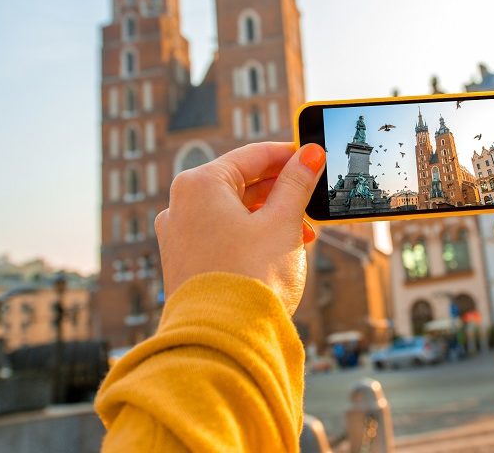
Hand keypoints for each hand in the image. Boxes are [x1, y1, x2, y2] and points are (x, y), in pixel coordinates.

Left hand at [153, 142, 324, 313]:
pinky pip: (223, 234)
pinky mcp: (185, 263)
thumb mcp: (283, 223)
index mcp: (200, 184)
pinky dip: (252, 235)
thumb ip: (297, 183)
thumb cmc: (251, 277)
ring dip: (270, 216)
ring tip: (304, 232)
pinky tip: (279, 249)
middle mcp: (181, 205)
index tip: (314, 158)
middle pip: (241, 183)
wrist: (223, 341)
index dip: (289, 155)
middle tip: (313, 198)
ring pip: (233, 211)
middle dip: (281, 191)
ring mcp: (179, 235)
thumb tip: (310, 154)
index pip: (252, 155)